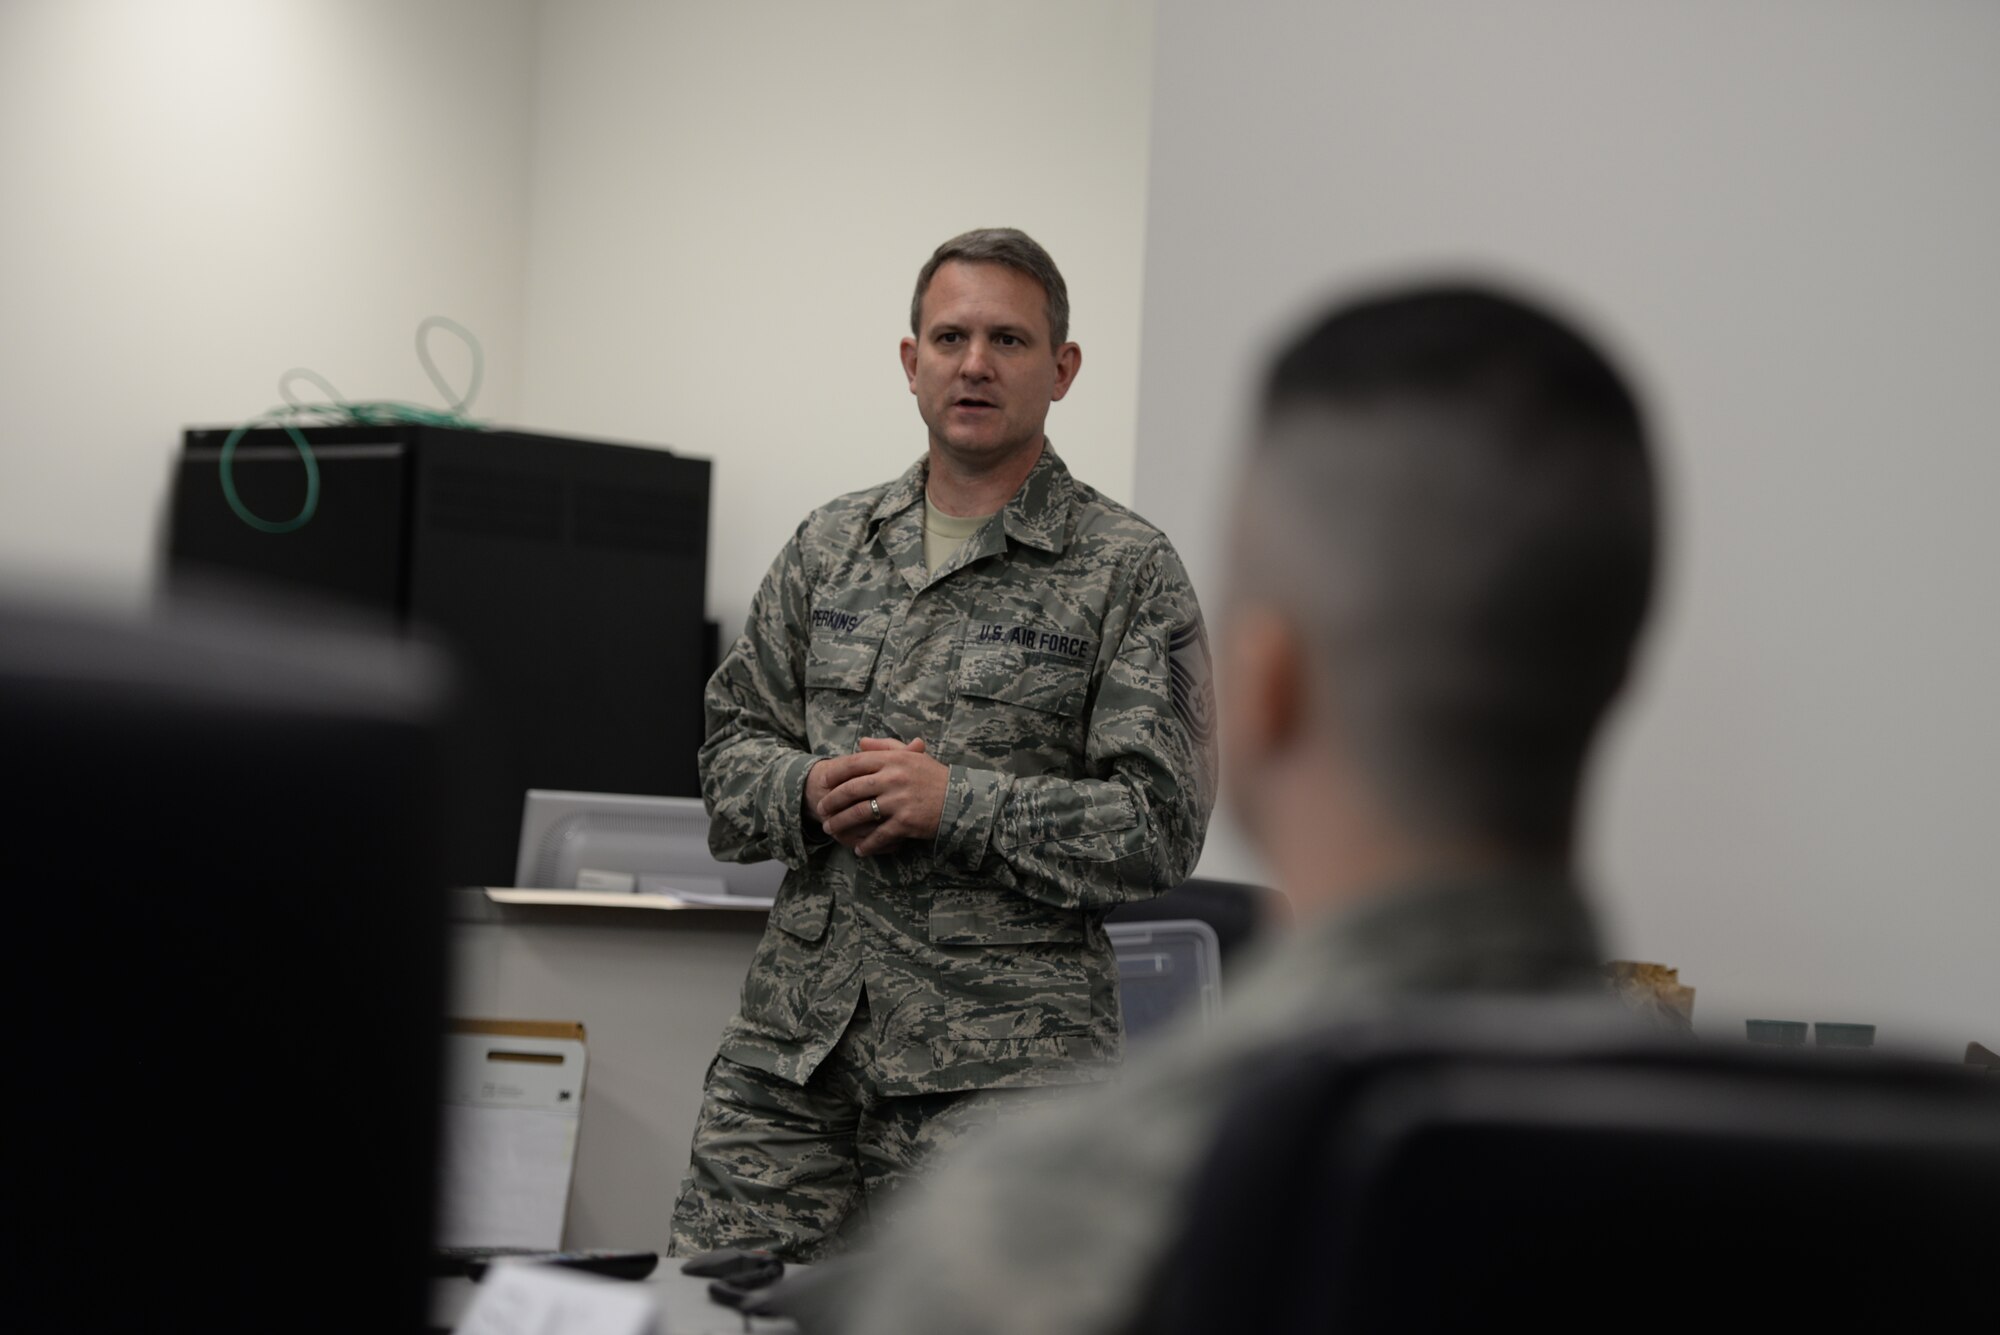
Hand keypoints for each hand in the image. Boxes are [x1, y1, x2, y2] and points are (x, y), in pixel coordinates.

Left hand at [814, 737, 948, 856]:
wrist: (962, 800)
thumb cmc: (935, 777)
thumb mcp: (912, 756)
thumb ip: (885, 747)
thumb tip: (861, 743)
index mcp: (893, 760)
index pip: (854, 764)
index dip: (834, 774)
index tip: (823, 783)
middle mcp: (893, 778)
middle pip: (851, 790)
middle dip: (831, 802)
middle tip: (821, 811)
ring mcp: (898, 801)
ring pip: (859, 813)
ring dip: (841, 824)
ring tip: (831, 830)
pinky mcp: (905, 822)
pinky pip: (878, 835)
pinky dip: (866, 844)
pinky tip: (859, 849)